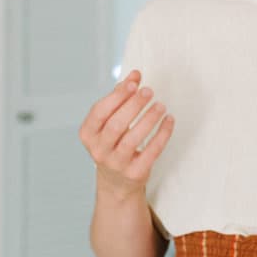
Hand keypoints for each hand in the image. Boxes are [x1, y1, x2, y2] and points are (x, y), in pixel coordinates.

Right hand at [78, 70, 173, 199]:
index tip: (134, 83)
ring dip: (148, 119)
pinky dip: (162, 135)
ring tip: (160, 105)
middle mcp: (98, 150)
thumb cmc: (113, 142)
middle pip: (116, 125)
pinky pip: (151, 152)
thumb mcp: (110, 121)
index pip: (100, 112)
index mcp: (88, 134)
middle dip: (133, 106)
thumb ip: (120, 97)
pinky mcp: (134, 173)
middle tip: (149, 92)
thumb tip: (135, 75)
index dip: (117, 96)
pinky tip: (169, 120)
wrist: (116, 182)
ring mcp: (116, 164)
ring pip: (132, 139)